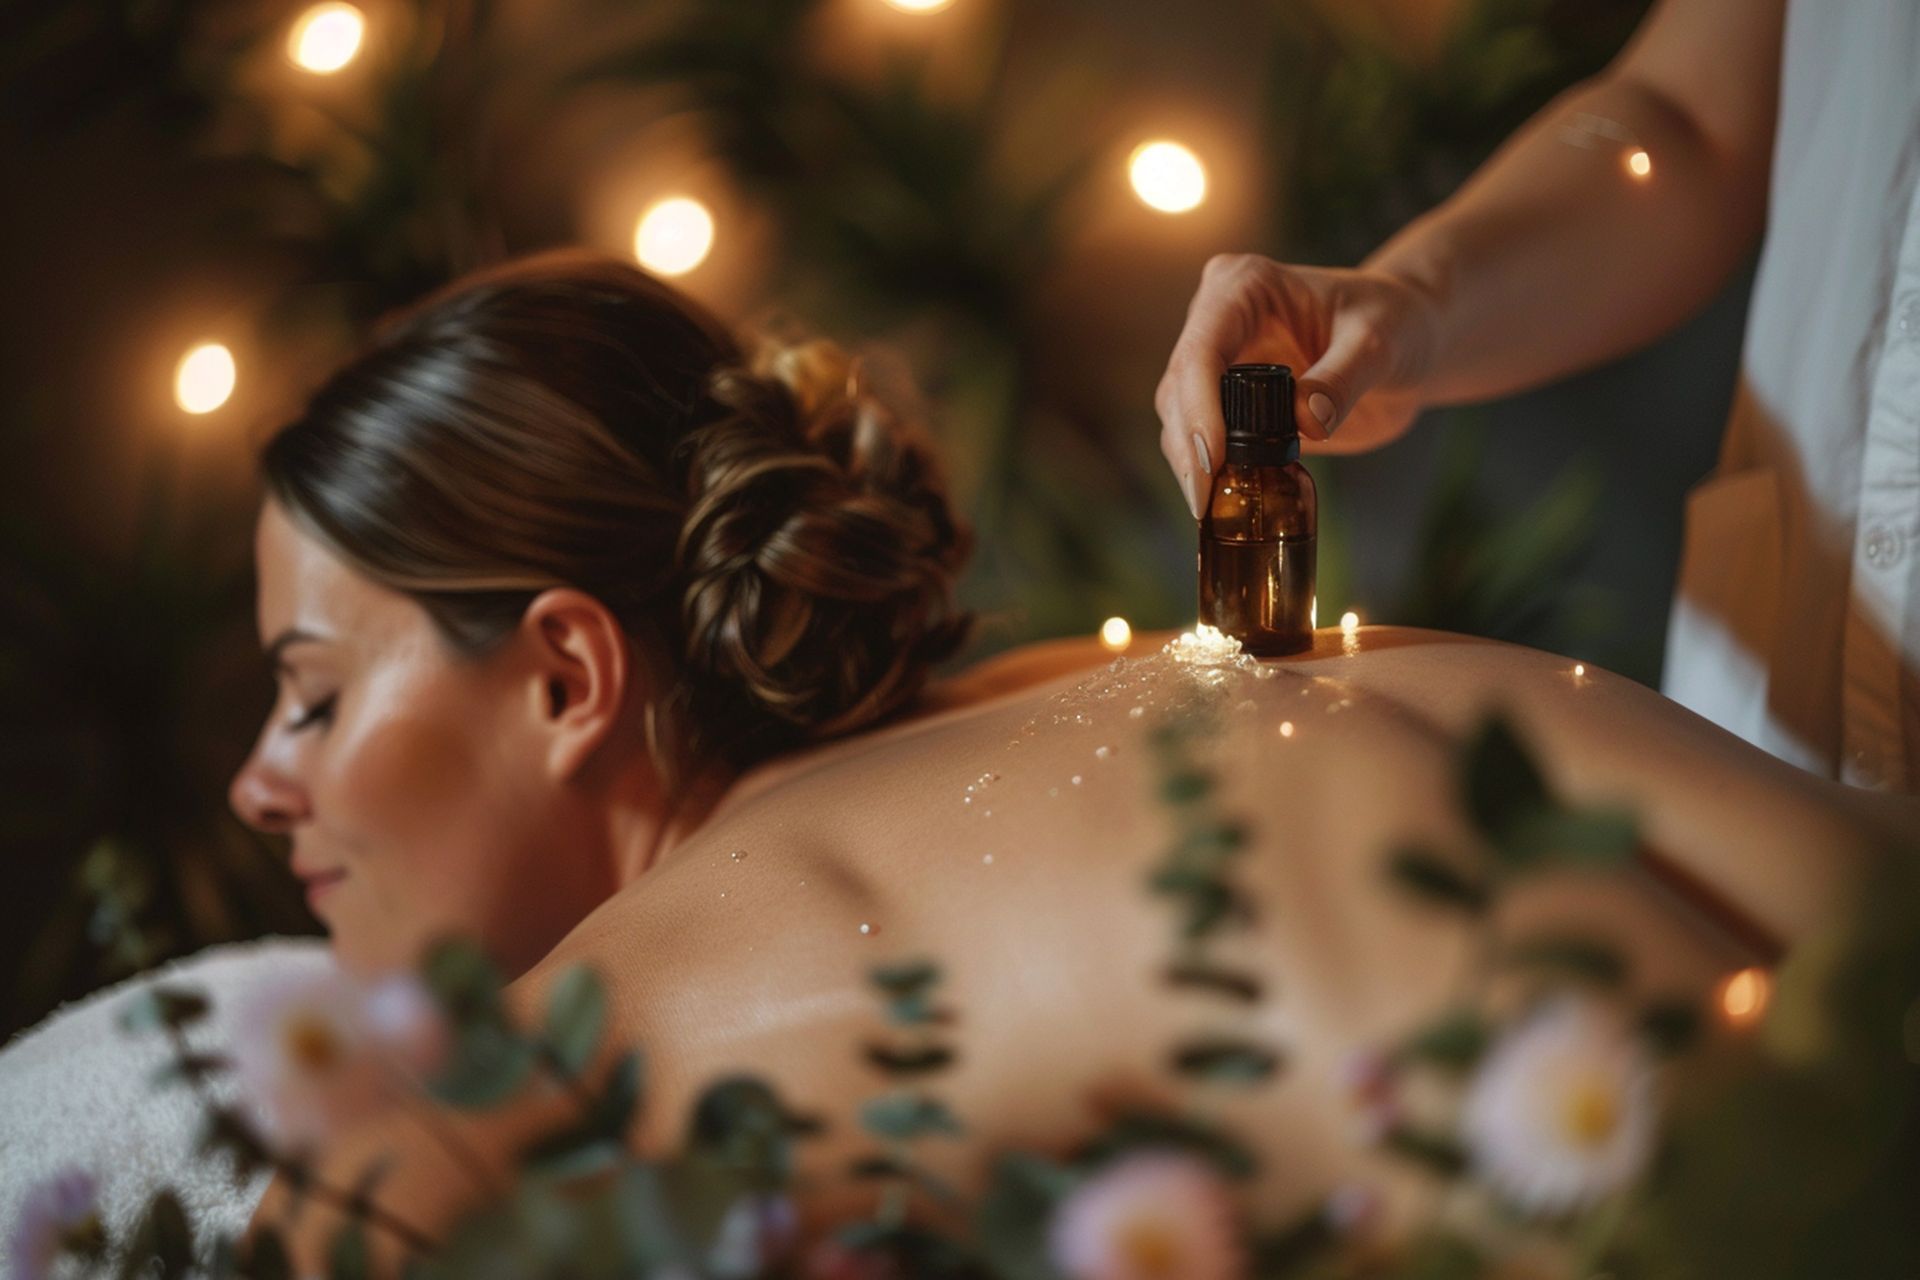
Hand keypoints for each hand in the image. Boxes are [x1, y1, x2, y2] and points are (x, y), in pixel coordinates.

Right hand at [1155, 253, 1442, 517]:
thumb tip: (1306, 420)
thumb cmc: (1395, 322)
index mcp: (1244, 286)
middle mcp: (1217, 319)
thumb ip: (1344, 378)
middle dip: (1187, 446)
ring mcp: (1217, 360)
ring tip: (1210, 509)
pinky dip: (1206, 472)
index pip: (1203, 348)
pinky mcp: (1225, 399)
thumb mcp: (1380, 342)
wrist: (1406, 342)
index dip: (1199, 406)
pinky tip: (1219, 503)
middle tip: (1204, 500)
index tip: (1212, 458)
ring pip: (1177, 418)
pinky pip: (1199, 439)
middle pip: (1179, 388)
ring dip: (1189, 465)